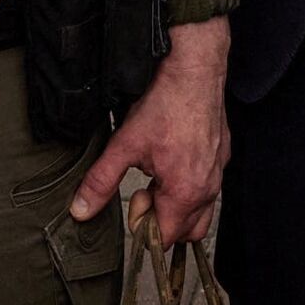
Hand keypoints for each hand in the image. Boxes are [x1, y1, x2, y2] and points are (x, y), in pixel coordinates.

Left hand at [71, 16, 230, 247]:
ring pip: (202, 207)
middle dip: (164, 219)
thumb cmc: (167, 103)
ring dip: (178, 201)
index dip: (144, 225)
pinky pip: (210, 183)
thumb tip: (81, 210)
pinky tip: (176, 155)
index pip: (166, 238)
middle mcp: (209, 185)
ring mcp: (219, 168)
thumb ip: (101, 182)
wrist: (196, 66)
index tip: (136, 195)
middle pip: (188, 230)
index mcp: (186, 191)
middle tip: (148, 188)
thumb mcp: (125, 144)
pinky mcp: (223, 152)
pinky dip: (192, 181)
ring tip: (161, 172)